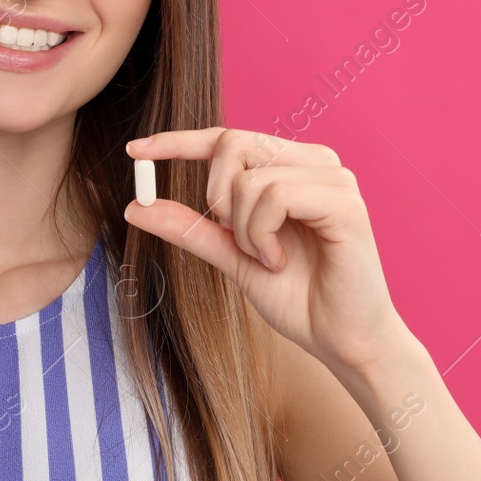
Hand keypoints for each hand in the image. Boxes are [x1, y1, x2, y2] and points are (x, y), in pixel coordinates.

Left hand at [123, 127, 411, 380]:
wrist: (344, 342)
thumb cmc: (301, 300)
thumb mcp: (234, 259)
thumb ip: (192, 229)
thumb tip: (137, 206)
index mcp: (293, 167)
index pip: (229, 138)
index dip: (180, 140)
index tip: (135, 150)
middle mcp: (316, 162)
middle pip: (233, 143)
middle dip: (215, 196)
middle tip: (236, 241)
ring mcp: (334, 178)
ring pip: (250, 178)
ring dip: (243, 230)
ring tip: (269, 260)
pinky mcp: (345, 202)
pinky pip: (277, 196)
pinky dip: (263, 234)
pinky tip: (279, 261)